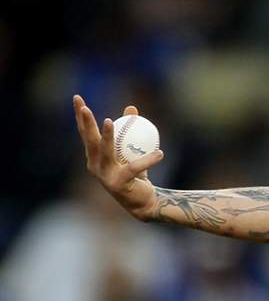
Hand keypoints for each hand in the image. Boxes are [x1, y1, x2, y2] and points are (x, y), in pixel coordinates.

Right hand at [74, 95, 163, 220]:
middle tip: (84, 107)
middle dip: (85, 123)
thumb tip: (131, 108)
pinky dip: (148, 160)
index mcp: (94, 156)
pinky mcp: (118, 184)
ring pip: (105, 152)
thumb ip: (130, 130)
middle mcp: (95, 165)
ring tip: (108, 121)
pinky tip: (160, 153)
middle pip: (89, 141)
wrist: (144, 202)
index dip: (79, 116)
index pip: (85, 133)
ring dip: (106, 136)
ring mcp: (105, 176)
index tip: (77, 98)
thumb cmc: (136, 174)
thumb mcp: (132, 150)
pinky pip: (134, 168)